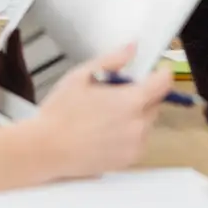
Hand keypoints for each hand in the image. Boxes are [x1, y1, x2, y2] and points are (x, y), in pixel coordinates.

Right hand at [37, 44, 173, 179]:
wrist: (43, 150)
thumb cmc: (60, 113)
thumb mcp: (82, 76)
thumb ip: (113, 60)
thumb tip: (133, 48)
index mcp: (131, 101)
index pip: (164, 83)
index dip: (163, 72)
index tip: (157, 69)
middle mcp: (138, 124)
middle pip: (156, 102)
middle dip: (144, 94)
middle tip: (118, 94)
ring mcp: (135, 144)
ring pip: (148, 121)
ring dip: (138, 114)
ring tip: (109, 115)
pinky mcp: (128, 160)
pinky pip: (140, 140)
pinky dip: (131, 133)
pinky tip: (108, 132)